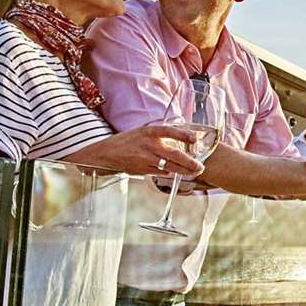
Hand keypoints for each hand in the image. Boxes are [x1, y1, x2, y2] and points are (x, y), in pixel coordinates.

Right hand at [73, 124, 203, 178]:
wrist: (106, 153)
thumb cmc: (127, 141)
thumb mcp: (142, 132)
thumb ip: (159, 136)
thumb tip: (180, 138)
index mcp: (148, 132)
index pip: (169, 131)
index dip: (183, 134)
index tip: (195, 139)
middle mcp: (147, 144)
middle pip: (173, 154)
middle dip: (189, 162)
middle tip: (200, 166)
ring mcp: (145, 158)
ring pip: (169, 167)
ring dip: (183, 171)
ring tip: (194, 172)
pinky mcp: (141, 169)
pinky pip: (160, 173)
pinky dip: (170, 174)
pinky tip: (178, 174)